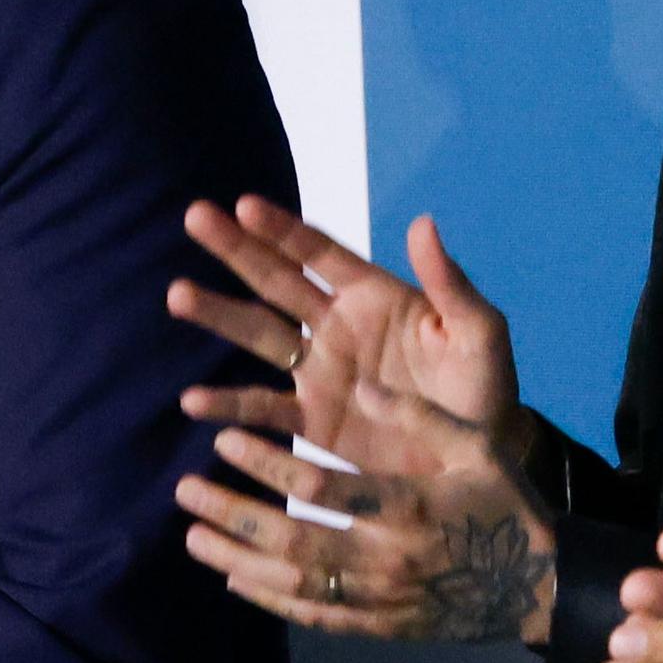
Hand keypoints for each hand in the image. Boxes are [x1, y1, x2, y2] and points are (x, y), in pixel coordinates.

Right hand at [170, 200, 526, 470]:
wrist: (480, 457)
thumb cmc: (484, 387)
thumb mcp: (479, 333)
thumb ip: (451, 283)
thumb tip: (424, 222)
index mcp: (374, 296)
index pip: (320, 254)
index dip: (283, 230)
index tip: (243, 204)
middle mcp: (337, 327)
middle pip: (277, 281)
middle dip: (236, 250)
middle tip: (194, 217)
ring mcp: (319, 374)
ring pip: (259, 337)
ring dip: (219, 315)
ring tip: (177, 295)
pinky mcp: (312, 423)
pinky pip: (264, 411)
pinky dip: (229, 406)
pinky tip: (192, 402)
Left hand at [178, 376, 554, 644]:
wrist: (537, 587)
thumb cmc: (505, 503)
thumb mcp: (475, 445)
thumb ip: (418, 415)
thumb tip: (362, 383)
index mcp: (409, 509)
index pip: (320, 489)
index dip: (266, 465)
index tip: (224, 440)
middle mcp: (388, 560)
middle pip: (292, 542)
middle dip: (233, 516)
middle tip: (186, 492)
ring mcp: (381, 600)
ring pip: (294, 584)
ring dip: (237, 560)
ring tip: (192, 537)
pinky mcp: (380, 626)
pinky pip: (315, 615)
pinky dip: (271, 600)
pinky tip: (235, 580)